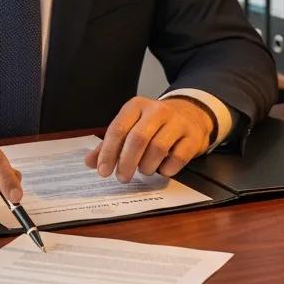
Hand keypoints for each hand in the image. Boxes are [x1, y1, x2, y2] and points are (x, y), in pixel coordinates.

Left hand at [83, 96, 212, 182]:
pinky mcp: (193, 136)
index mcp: (136, 106)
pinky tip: (162, 168)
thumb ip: (109, 144)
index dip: (108, 152)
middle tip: (122, 177)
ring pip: (158, 149)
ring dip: (147, 166)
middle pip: (138, 139)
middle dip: (127, 162)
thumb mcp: (131, 127)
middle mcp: (157, 110)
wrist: (191, 114)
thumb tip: (90, 162)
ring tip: (144, 170)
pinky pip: (178, 157)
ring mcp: (177, 122)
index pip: (118, 128)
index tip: (103, 171)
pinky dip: (167, 169)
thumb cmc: (154, 124)